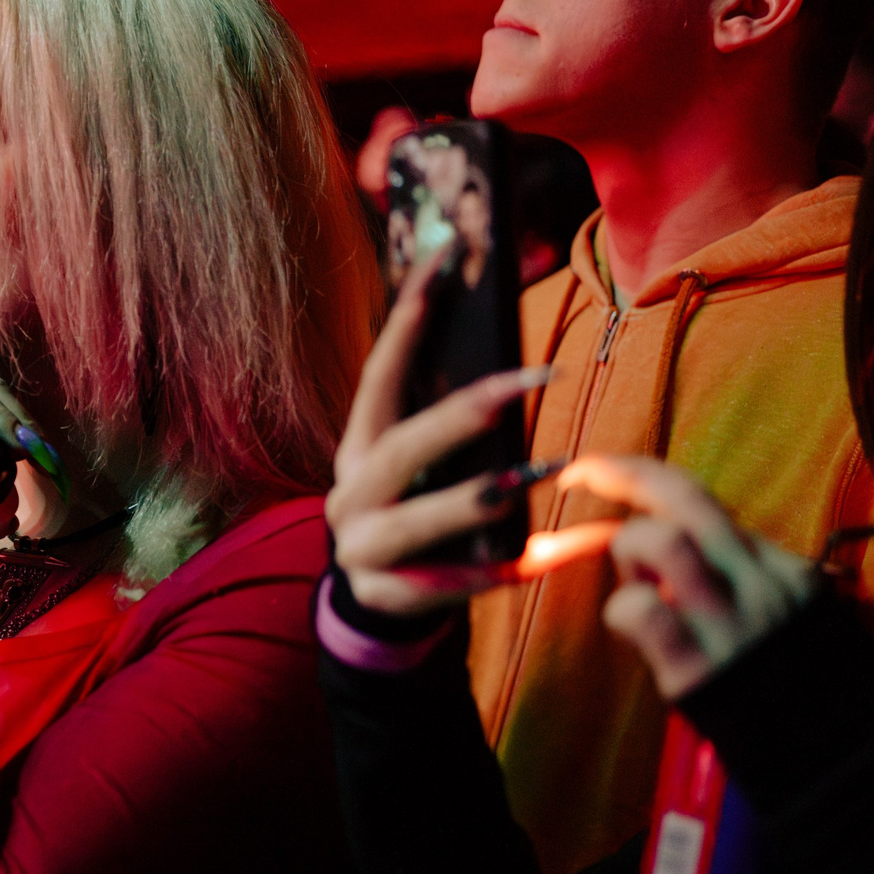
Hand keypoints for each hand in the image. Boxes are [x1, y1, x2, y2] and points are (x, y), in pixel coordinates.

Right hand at [327, 246, 569, 615]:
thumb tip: (513, 365)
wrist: (378, 606)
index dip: (407, 323)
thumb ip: (451, 429)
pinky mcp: (381, 596)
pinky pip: (431, 589)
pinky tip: (524, 566)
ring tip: (515, 489)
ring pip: (405, 524)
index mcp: (360, 449)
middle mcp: (350, 493)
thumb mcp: (424, 470)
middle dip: (458, 417)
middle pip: (397, 448)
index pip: (380, 378)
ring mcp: (359, 547)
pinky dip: (477, 578)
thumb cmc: (418, 516)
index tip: (444, 268)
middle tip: (521, 387)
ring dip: (462, 503)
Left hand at [561, 455, 818, 698]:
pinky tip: (636, 631)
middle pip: (684, 500)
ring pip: (661, 541)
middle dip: (622, 475)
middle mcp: (761, 585)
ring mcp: (731, 623)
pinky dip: (623, 612)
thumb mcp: (788, 614)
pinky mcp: (699, 666)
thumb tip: (662, 540)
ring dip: (630, 554)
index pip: (701, 499)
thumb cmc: (793, 682)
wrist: (829, 752)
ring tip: (641, 586)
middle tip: (579, 476)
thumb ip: (737, 574)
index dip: (641, 475)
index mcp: (781, 569)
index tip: (598, 466)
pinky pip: (641, 611)